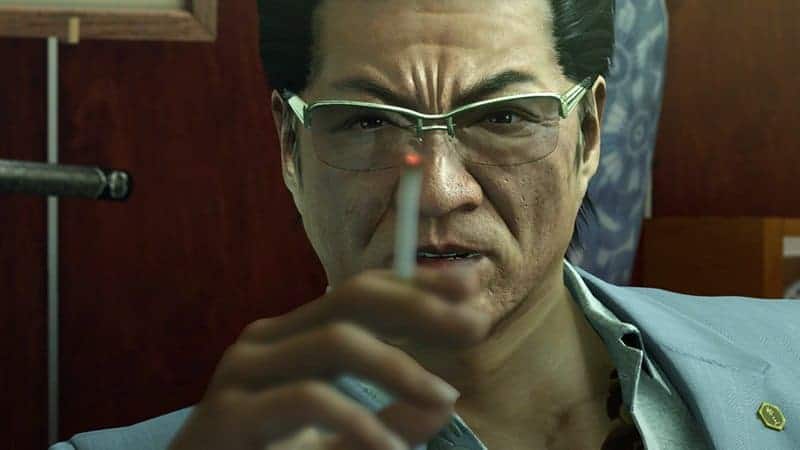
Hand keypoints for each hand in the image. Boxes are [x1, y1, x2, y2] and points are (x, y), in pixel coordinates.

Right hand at [167, 268, 489, 449]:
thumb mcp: (340, 440)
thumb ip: (387, 420)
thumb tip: (444, 399)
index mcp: (292, 338)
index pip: (361, 292)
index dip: (418, 282)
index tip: (474, 282)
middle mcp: (266, 341)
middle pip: (352, 298)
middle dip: (420, 305)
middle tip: (477, 324)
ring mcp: (243, 373)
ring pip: (335, 340)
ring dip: (399, 365)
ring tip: (445, 398)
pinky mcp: (230, 415)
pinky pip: (308, 399)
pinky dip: (359, 422)